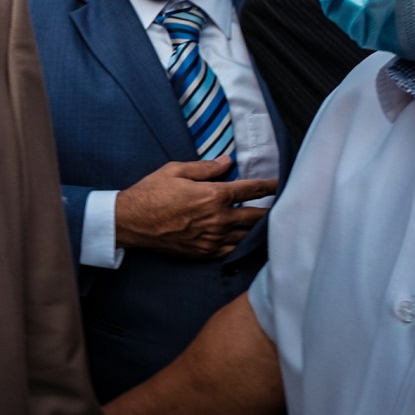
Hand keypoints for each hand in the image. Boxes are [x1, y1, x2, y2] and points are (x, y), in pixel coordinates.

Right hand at [115, 157, 275, 258]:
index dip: (269, 185)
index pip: (251, 189)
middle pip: (256, 216)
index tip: (280, 183)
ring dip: (259, 229)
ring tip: (270, 224)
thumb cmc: (150, 193)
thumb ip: (205, 167)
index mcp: (213, 196)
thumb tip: (227, 162)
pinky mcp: (204, 252)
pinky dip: (242, 243)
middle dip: (271, 210)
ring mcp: (212, 238)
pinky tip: (246, 239)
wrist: (130, 223)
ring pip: (247, 235)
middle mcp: (218, 219)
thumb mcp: (175, 171)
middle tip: (283, 206)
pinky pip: (232, 249)